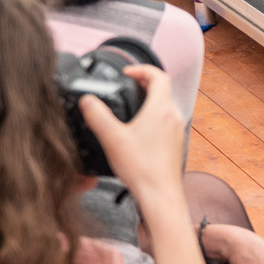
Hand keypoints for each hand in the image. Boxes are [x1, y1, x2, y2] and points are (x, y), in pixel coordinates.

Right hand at [81, 67, 184, 213]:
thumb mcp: (112, 138)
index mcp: (161, 109)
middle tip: (127, 85)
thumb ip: (97, 116)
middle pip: (163, 89)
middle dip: (144, 83)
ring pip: (165, 105)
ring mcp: (176, 130)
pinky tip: (137, 129)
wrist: (160, 194)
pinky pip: (165, 121)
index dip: (142, 69)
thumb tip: (87, 100)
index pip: (159, 75)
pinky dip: (153, 116)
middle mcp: (173, 116)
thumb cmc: (141, 168)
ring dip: (149, 100)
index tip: (127, 72)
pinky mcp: (175, 143)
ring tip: (130, 105)